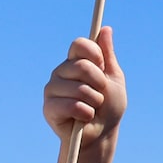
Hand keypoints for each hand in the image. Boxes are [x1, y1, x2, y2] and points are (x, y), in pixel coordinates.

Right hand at [42, 27, 126, 155]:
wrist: (101, 134)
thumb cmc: (108, 107)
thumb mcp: (113, 78)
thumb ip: (108, 55)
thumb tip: (105, 28)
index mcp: (75, 62)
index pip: (79, 45)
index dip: (94, 53)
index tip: (102, 65)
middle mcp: (60, 73)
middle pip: (82, 66)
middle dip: (99, 83)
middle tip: (100, 95)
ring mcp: (52, 90)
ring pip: (79, 88)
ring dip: (94, 101)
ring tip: (93, 108)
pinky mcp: (48, 108)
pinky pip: (71, 105)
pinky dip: (86, 113)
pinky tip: (84, 118)